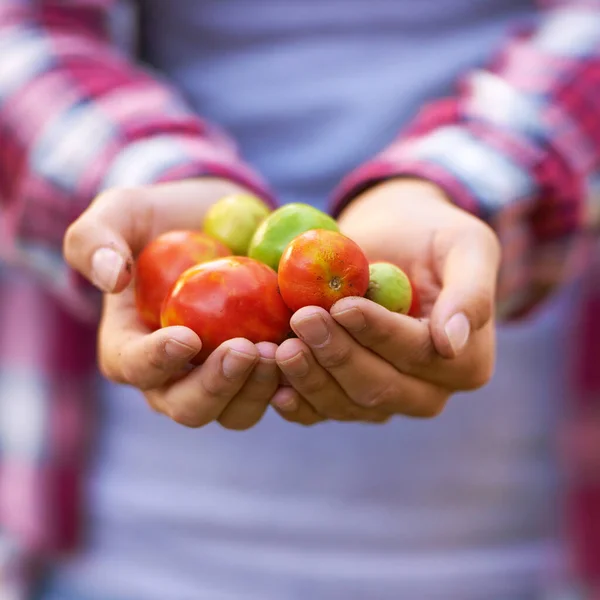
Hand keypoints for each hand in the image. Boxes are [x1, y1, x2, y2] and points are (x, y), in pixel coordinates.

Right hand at [64, 178, 278, 429]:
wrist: (214, 222)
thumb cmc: (160, 221)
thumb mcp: (122, 214)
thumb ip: (97, 239)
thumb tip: (110, 278)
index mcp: (131, 349)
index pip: (136, 367)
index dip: (158, 361)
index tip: (187, 337)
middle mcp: (174, 376)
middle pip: (189, 407)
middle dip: (217, 386)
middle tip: (247, 349)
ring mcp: (220, 378)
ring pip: (236, 412)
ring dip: (259, 390)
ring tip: (282, 351)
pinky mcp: (257, 370)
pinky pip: (275, 392)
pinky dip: (292, 382)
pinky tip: (309, 354)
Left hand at [272, 178, 499, 423]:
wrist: (392, 241)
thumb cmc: (431, 237)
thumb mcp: (466, 246)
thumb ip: (471, 292)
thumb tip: (451, 344)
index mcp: (465, 361)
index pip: (418, 354)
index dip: (378, 333)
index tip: (342, 306)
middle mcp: (426, 391)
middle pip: (379, 387)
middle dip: (339, 355)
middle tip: (303, 319)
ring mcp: (383, 399)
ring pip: (346, 404)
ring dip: (310, 378)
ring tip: (280, 347)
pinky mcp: (346, 396)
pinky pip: (320, 410)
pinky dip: (296, 399)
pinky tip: (274, 382)